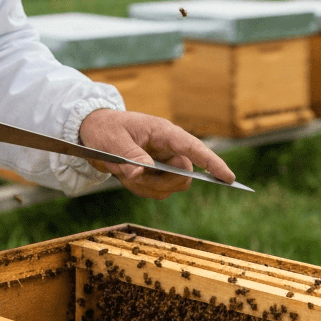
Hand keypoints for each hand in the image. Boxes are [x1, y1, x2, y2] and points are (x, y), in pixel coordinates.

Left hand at [78, 109, 235, 199]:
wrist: (91, 132)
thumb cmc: (105, 129)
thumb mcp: (113, 140)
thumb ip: (129, 156)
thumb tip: (140, 173)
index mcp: (163, 132)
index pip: (193, 149)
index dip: (213, 163)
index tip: (229, 178)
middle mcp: (168, 148)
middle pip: (184, 175)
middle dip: (161, 183)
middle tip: (134, 176)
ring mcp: (163, 162)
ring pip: (170, 187)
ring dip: (147, 186)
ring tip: (124, 172)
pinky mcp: (155, 173)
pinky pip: (156, 191)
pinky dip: (140, 189)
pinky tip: (125, 175)